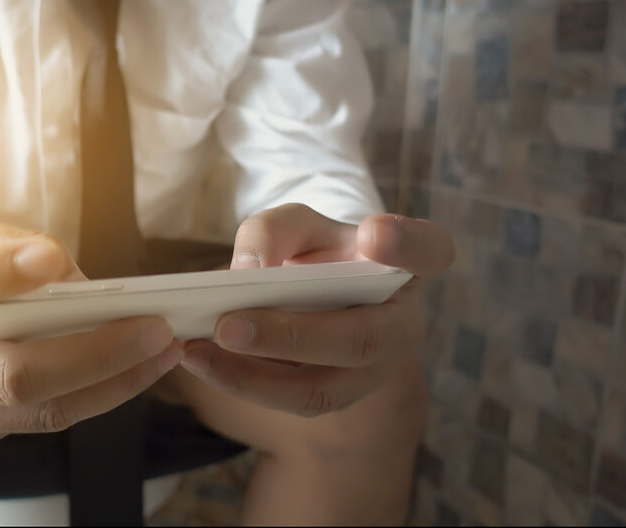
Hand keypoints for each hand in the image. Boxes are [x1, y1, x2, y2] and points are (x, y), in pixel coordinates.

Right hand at [0, 217, 181, 449]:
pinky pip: (44, 420)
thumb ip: (8, 247)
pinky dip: (95, 394)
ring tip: (163, 351)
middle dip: (94, 355)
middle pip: (11, 377)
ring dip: (113, 383)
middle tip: (154, 329)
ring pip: (41, 412)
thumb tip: (73, 279)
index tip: (49, 256)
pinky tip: (132, 368)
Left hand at [179, 203, 453, 416]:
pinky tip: (199, 360)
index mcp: (404, 266)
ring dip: (252, 375)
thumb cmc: (312, 253)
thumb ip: (273, 231)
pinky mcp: (334, 395)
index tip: (373, 233)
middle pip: (360, 339)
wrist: (312, 295)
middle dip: (290, 336)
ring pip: (322, 387)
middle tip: (227, 324)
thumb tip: (247, 270)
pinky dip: (240, 382)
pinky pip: (290, 400)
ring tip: (196, 351)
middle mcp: (399, 323)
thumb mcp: (294, 226)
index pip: (429, 251)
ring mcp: (371, 370)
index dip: (408, 244)